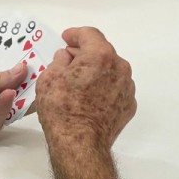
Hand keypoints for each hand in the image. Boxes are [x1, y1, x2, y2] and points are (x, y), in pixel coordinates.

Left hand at [0, 63, 27, 151]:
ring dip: (20, 94)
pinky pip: (0, 118)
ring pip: (9, 105)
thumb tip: (22, 69)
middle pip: (9, 90)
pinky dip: (6, 106)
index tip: (33, 61)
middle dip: (23, 81)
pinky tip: (9, 94)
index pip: (2, 75)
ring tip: (31, 82)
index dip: (16, 70)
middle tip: (40, 71)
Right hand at [35, 27, 136, 149]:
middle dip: (85, 54)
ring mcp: (127, 87)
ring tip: (79, 84)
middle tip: (68, 62)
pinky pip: (115, 89)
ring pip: (110, 71)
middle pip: (102, 52)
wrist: (80, 143)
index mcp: (100, 55)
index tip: (66, 38)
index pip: (90, 34)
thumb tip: (67, 57)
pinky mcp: (129, 105)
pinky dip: (104, 89)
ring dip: (96, 72)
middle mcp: (120, 67)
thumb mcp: (49, 77)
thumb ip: (60, 60)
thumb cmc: (62, 108)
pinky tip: (90, 99)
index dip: (76, 34)